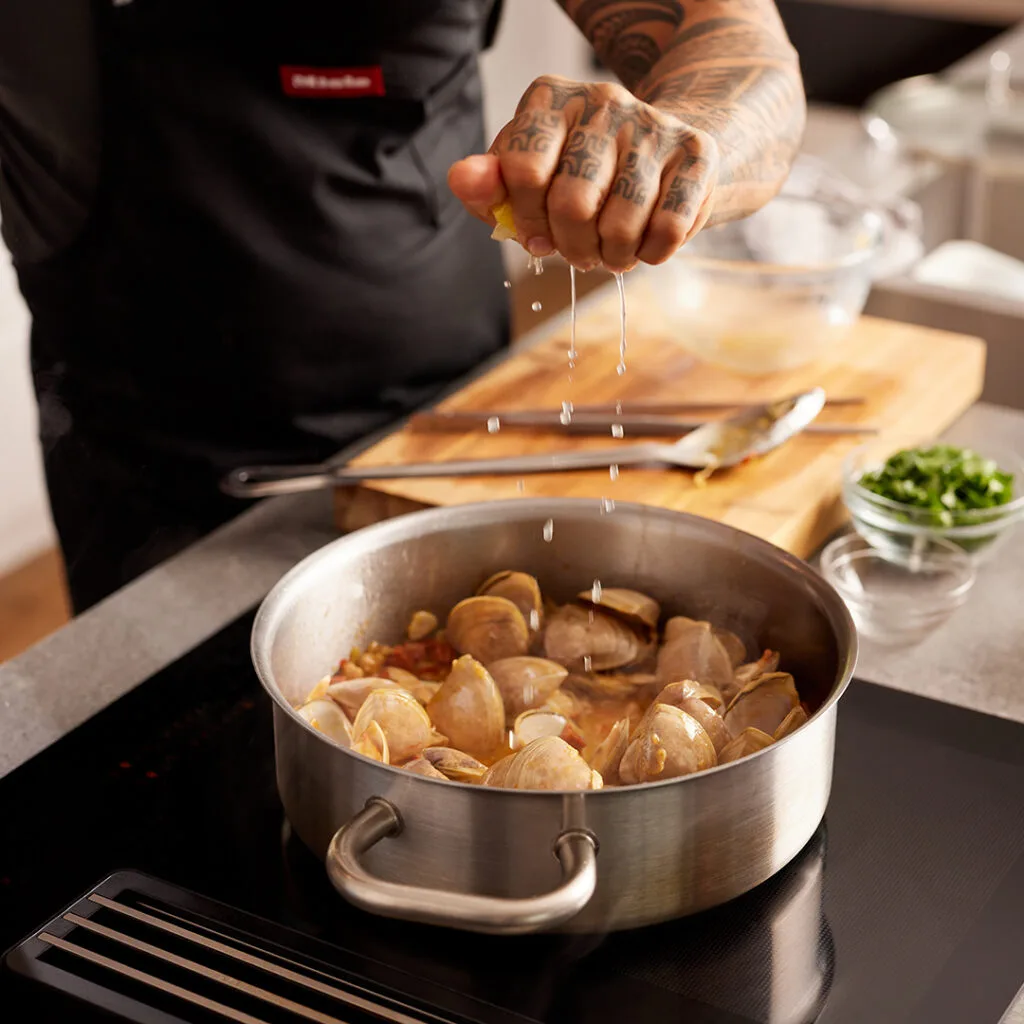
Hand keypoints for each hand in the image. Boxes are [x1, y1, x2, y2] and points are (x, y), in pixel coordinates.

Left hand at [448, 75, 718, 272]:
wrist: (661, 157)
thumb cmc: (578, 176)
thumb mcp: (524, 182)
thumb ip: (488, 187)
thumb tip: (463, 179)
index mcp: (549, 100)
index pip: (523, 171)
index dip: (526, 220)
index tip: (535, 235)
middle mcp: (602, 100)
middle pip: (572, 204)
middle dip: (571, 246)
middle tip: (579, 249)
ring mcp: (652, 124)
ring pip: (621, 224)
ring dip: (612, 257)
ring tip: (612, 249)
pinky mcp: (696, 153)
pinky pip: (666, 230)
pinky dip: (650, 256)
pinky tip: (644, 245)